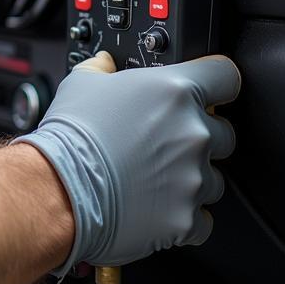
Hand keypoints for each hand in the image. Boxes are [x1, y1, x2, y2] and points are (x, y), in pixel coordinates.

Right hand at [13, 51, 239, 274]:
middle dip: (199, 137)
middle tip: (165, 143)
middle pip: (224, 132)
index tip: (210, 91)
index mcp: (174, 91)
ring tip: (152, 178)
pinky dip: (182, 216)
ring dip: (190, 178)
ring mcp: (194, 177)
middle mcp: (192, 132)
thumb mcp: (82, 81)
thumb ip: (103, 67)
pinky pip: (201, 220)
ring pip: (213, 178)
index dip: (216, 82)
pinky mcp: (186, 217)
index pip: (225, 76)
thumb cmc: (72, 135)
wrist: (59, 187)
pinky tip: (155, 207)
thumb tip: (106, 63)